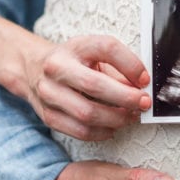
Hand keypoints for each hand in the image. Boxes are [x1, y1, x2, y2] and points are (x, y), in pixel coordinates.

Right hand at [25, 35, 151, 140]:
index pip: (107, 48)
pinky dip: (102, 132)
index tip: (145, 80)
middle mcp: (57, 67)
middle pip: (95, 85)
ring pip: (87, 113)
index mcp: (75, 46)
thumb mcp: (95, 54)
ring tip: (131, 116)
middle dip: (126, 98)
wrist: (34, 68)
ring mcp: (48, 92)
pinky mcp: (47, 115)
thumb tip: (142, 88)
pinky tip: (113, 127)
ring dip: (116, 118)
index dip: (131, 64)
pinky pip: (79, 131)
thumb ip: (119, 68)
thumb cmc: (74, 61)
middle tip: (144, 103)